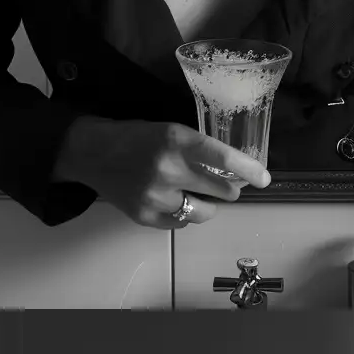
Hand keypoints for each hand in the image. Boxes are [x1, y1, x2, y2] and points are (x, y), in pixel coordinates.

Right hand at [53, 115, 270, 228]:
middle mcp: (169, 170)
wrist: (88, 152)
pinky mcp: (144, 216)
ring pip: (206, 212)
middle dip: (228, 188)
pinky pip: (182, 223)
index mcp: (177, 141)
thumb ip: (200, 149)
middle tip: (220, 184)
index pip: (224, 159)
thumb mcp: (170, 131)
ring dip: (208, 205)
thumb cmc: (135, 137)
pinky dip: (184, 214)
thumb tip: (237, 171)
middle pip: (222, 191)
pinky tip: (172, 201)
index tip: (264, 179)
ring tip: (195, 193)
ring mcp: (156, 196)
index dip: (249, 170)